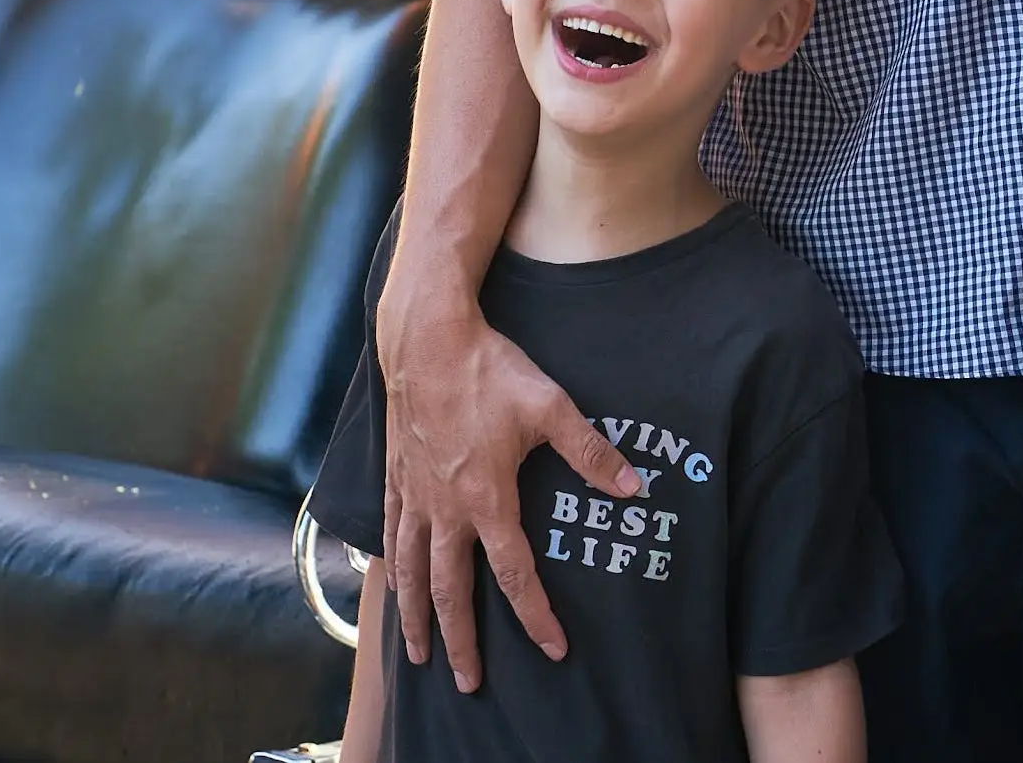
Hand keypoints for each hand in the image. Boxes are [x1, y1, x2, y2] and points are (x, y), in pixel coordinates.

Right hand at [378, 258, 644, 684]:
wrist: (426, 340)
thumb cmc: (489, 371)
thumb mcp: (551, 406)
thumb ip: (591, 451)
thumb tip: (633, 487)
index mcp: (486, 500)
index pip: (513, 574)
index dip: (535, 616)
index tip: (552, 648)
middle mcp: (445, 509)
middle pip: (450, 591)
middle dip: (460, 641)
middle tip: (468, 682)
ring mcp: (415, 495)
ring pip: (410, 573)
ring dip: (416, 618)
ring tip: (419, 655)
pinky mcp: (395, 477)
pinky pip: (389, 536)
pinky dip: (389, 570)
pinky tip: (392, 584)